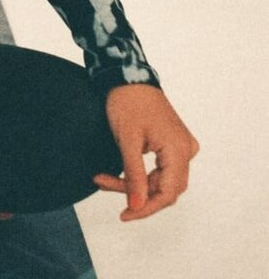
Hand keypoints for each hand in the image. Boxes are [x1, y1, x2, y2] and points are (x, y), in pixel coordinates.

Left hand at [93, 83, 198, 220]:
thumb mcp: (127, 140)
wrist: (128, 75)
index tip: (124, 215)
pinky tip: (117, 173)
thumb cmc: (127, 102)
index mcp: (180, 150)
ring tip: (103, 177)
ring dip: (133, 183)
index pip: (167, 194)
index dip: (145, 208)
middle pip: (164, 188)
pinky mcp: (172, 144)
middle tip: (104, 184)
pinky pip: (159, 168)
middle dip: (135, 193)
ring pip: (159, 179)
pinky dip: (138, 173)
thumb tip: (136, 207)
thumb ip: (134, 176)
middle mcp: (186, 151)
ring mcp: (181, 147)